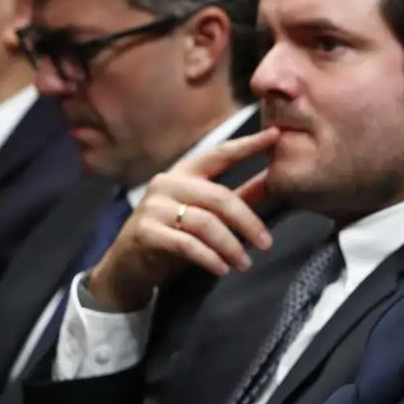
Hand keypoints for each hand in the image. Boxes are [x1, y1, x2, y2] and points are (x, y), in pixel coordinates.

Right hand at [88, 128, 279, 311]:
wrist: (127, 268)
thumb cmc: (171, 237)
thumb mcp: (204, 215)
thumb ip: (233, 200)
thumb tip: (271, 183)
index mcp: (184, 173)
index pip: (220, 154)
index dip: (248, 144)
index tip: (276, 135)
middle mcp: (167, 183)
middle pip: (219, 196)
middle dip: (247, 221)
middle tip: (267, 243)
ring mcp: (154, 207)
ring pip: (205, 223)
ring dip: (230, 246)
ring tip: (244, 264)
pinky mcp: (146, 232)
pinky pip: (186, 244)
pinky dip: (209, 258)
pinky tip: (222, 268)